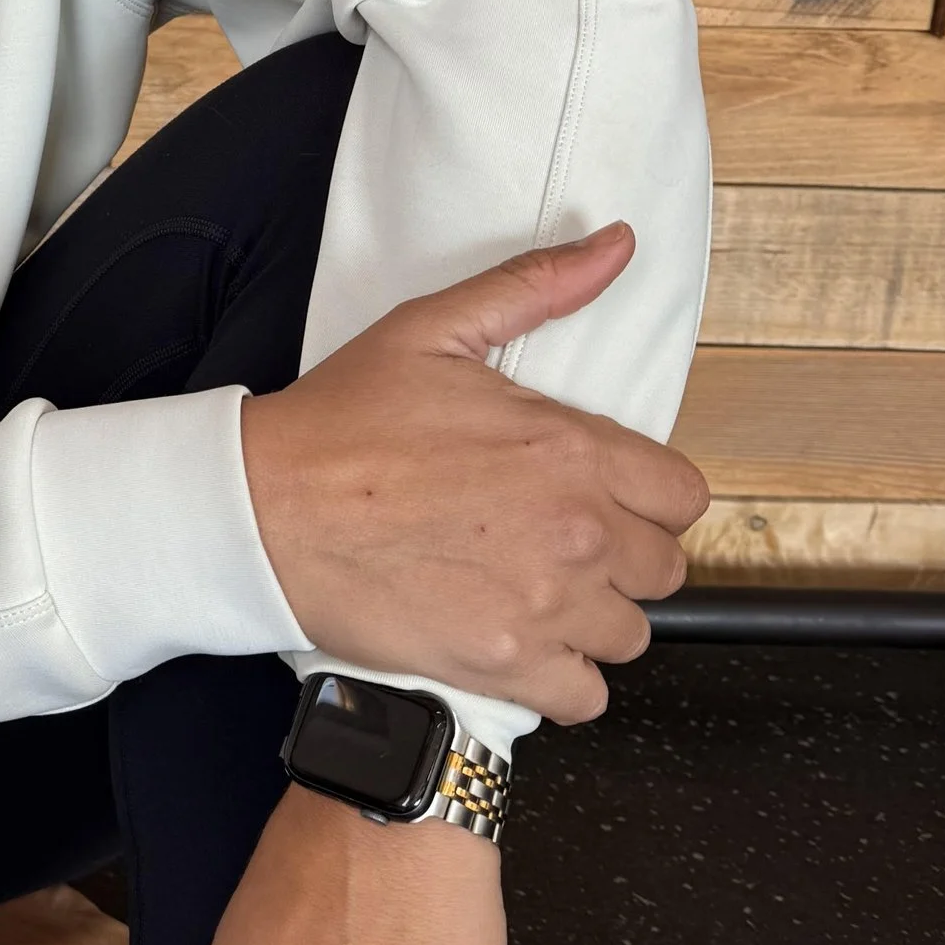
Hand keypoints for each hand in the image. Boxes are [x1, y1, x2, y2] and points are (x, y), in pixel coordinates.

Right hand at [239, 220, 710, 723]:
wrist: (263, 512)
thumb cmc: (337, 426)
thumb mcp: (434, 331)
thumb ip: (536, 288)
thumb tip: (613, 246)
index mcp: (570, 449)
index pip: (682, 496)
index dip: (645, 495)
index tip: (604, 496)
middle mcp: (574, 532)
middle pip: (664, 569)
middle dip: (621, 557)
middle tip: (561, 544)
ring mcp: (543, 606)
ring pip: (631, 634)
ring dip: (595, 619)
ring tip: (538, 594)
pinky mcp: (504, 666)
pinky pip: (586, 698)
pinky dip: (563, 681)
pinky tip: (521, 644)